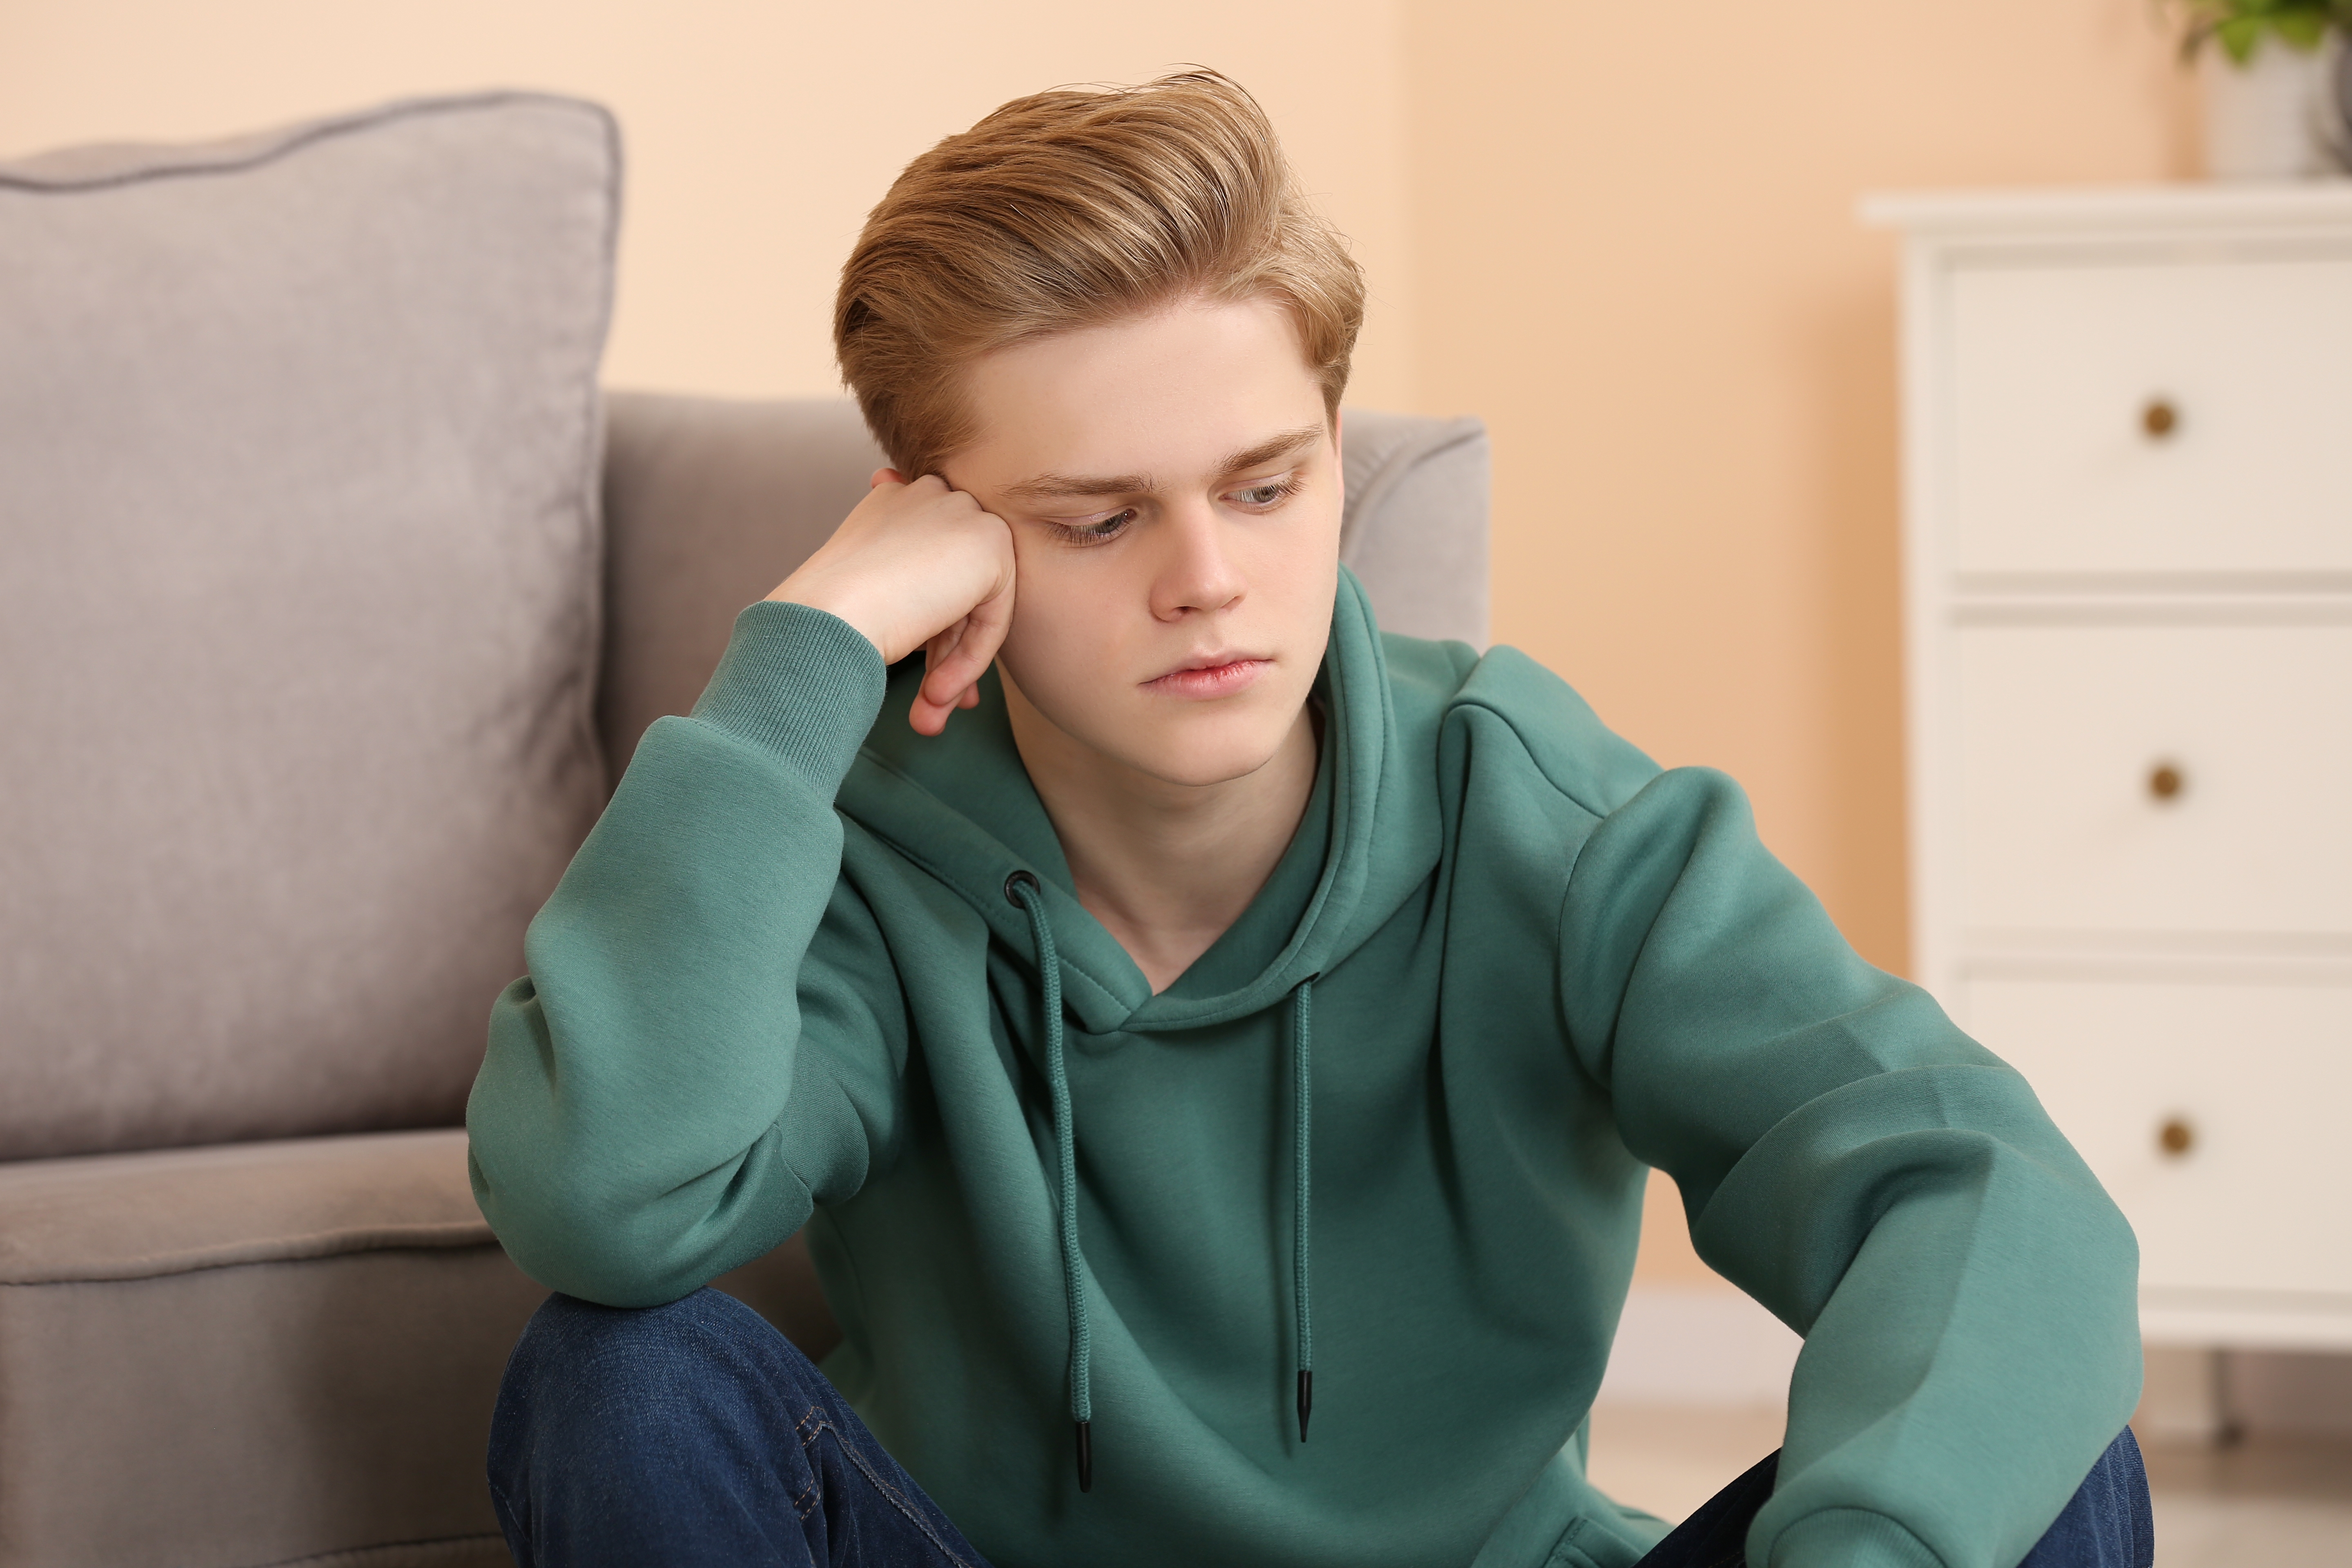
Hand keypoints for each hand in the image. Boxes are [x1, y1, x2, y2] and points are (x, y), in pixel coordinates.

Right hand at [767, 470, 1015, 735]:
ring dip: (952, 667)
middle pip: (956, 588)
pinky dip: (969, 661)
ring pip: (975, 607)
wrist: (825, 617)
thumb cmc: (830, 616)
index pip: (931, 568)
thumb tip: (947, 618)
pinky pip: (993, 617)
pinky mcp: (990, 542)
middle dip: (943, 652)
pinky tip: (933, 694)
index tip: (922, 678)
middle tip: (927, 702)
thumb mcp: (870, 592)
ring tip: (926, 715)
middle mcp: (931, 495)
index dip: (929, 626)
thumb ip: (912, 585)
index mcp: (896, 500)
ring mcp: (963, 512)